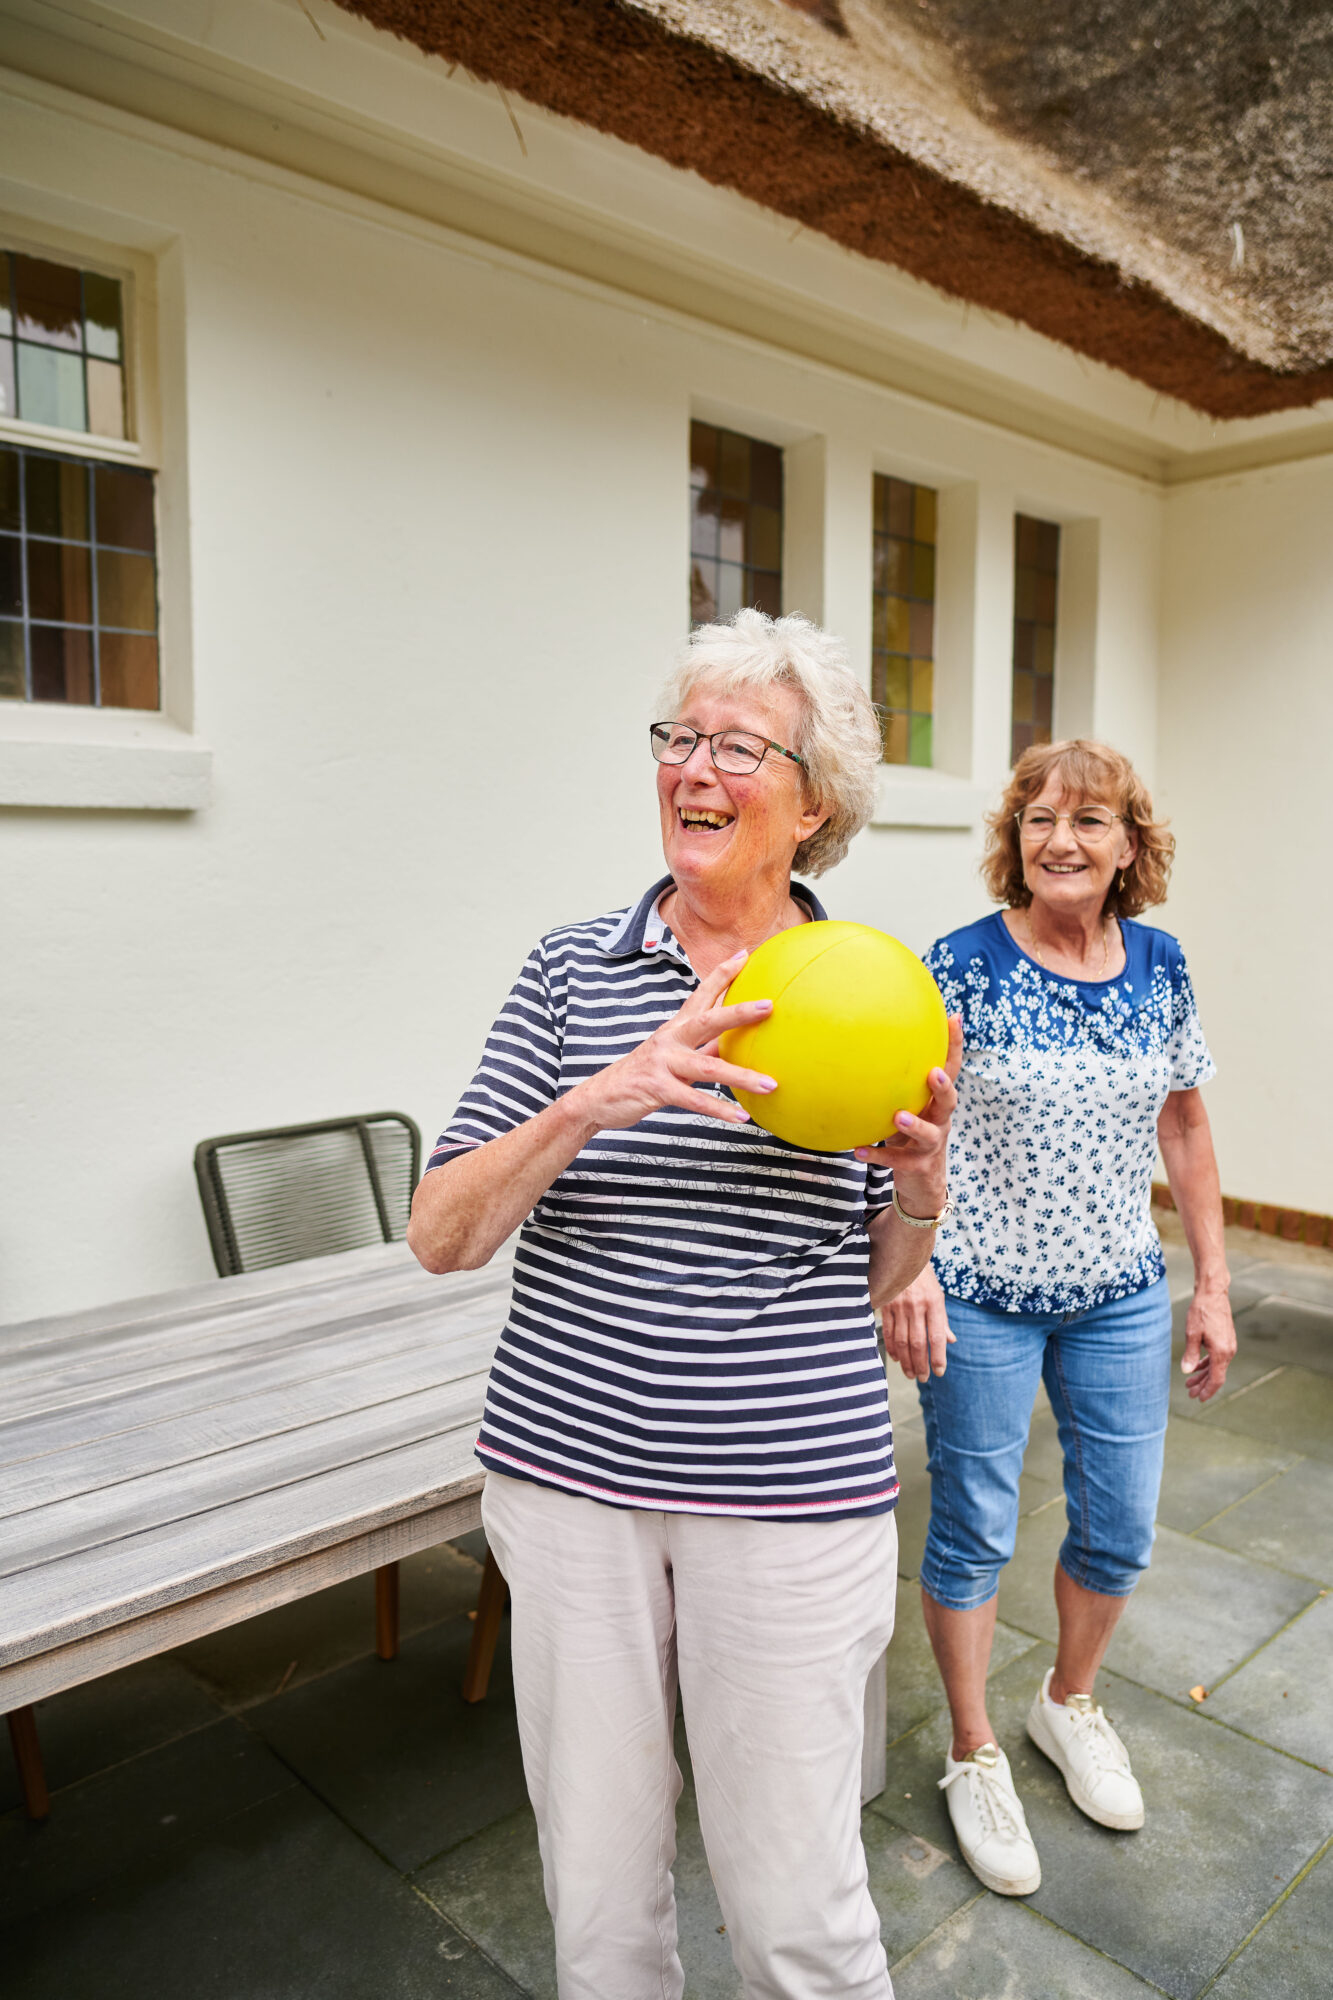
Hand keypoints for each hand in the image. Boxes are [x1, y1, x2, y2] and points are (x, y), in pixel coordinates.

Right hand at [570, 949, 777, 1132]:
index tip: (746, 955)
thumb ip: (704, 1046)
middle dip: (739, 1012)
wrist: (598, 1096)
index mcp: (675, 1027)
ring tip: (771, 1084)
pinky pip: (694, 1100)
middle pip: (708, 1020)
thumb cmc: (644, 1074)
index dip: (722, 974)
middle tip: (769, 1005)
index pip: (701, 994)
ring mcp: (663, 1063)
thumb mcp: (674, 1055)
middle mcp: (670, 1039)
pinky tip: (741, 1117)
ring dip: (741, 1076)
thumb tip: (739, 1042)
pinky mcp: (657, 1088)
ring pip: (708, 1066)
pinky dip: (719, 1109)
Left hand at [853, 1015, 962, 1209]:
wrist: (922, 1182)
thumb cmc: (910, 1133)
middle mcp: (940, 1120)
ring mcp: (931, 1145)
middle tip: (934, 1073)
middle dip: (944, 1087)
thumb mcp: (909, 1105)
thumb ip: (898, 1082)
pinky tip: (859, 1150)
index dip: (955, 1045)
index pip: (951, 1069)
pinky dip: (879, 1156)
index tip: (954, 1018)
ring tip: (897, 1117)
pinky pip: (898, 1161)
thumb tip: (869, 1042)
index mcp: (937, 1102)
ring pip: (929, 1134)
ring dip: (914, 1125)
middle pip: (949, 1101)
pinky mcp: (918, 1166)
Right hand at [882, 1264, 954, 1380]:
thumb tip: (950, 1341)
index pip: (936, 1337)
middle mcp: (916, 1306)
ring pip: (902, 1341)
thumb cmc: (924, 1278)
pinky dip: (893, 1347)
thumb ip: (942, 1320)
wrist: (903, 1253)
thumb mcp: (938, 1296)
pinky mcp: (886, 1305)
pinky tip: (897, 1358)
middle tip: (923, 1378)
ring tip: (911, 1373)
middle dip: (921, 1364)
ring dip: (906, 1361)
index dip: (937, 1357)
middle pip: (917, 1343)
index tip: (939, 1372)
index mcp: (933, 1303)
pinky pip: (889, 1331)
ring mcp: (899, 1306)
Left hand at [1180, 1286, 1236, 1401]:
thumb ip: (1191, 1354)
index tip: (1198, 1399)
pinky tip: (1197, 1367)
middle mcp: (1228, 1351)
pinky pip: (1217, 1357)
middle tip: (1189, 1393)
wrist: (1213, 1293)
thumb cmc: (1202, 1311)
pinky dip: (1207, 1364)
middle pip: (1216, 1375)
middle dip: (1202, 1385)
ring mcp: (1228, 1345)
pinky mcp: (1226, 1340)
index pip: (1216, 1379)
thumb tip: (1187, 1371)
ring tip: (1189, 1382)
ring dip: (1203, 1375)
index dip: (1207, 1391)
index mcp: (1222, 1352)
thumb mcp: (1192, 1333)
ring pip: (1216, 1366)